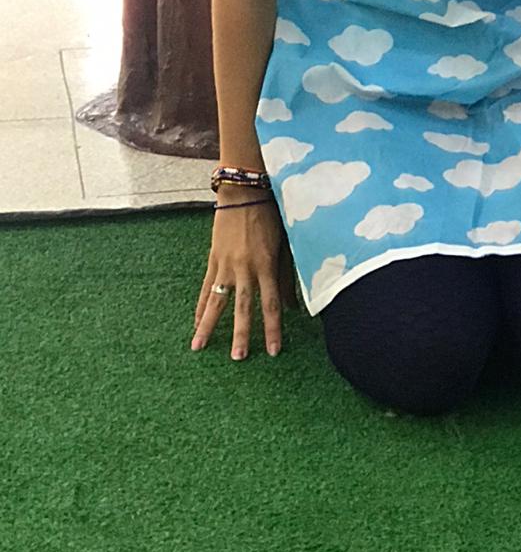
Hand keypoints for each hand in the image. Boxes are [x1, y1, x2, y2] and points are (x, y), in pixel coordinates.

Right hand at [191, 189, 297, 359]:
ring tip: (198, 347)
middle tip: (238, 358)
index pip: (271, 305)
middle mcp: (246, 268)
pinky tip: (195, 322)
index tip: (272, 351)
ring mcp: (226, 265)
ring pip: (217, 301)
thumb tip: (294, 306)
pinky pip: (206, 287)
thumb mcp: (285, 244)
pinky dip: (201, 305)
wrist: (244, 193)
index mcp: (267, 265)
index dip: (272, 329)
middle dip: (240, 334)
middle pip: (243, 308)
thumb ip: (286, 276)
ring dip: (208, 326)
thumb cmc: (270, 217)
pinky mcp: (213, 259)